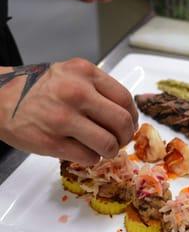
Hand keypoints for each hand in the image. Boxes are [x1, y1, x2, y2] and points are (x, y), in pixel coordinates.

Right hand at [0, 59, 137, 164]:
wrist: (0, 98)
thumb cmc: (38, 88)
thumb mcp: (70, 74)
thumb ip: (97, 88)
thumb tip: (125, 113)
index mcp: (84, 73)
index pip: (125, 98)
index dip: (132, 116)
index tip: (129, 124)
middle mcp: (77, 93)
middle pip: (122, 122)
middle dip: (126, 136)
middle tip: (119, 140)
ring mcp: (64, 118)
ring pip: (108, 143)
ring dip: (110, 151)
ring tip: (103, 149)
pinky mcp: (52, 142)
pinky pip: (89, 157)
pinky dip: (92, 158)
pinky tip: (84, 151)